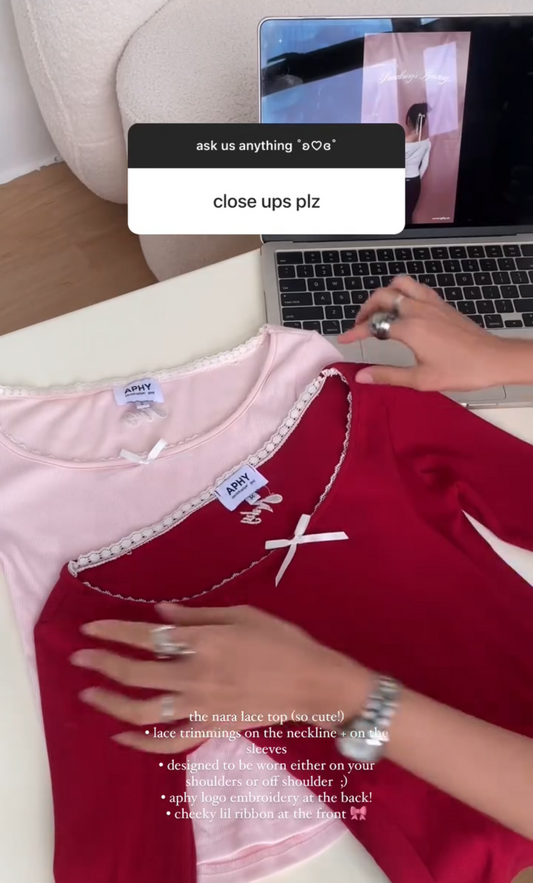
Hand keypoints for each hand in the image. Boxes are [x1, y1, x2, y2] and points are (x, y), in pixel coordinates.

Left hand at [71, 603, 369, 752]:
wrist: (313, 683)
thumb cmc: (281, 640)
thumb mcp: (241, 615)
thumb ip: (196, 617)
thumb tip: (158, 613)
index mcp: (203, 642)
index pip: (146, 636)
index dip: (114, 631)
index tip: (89, 628)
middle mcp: (194, 675)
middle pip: (136, 671)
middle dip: (102, 663)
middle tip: (79, 658)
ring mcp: (200, 707)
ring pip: (143, 711)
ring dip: (111, 703)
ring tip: (90, 694)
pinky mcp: (209, 729)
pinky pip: (169, 742)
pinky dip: (142, 743)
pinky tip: (121, 735)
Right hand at [339, 276, 510, 391]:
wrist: (493, 359)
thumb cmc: (460, 371)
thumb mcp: (420, 380)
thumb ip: (387, 376)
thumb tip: (361, 377)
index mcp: (410, 328)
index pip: (374, 325)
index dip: (355, 332)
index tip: (344, 338)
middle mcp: (418, 310)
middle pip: (382, 297)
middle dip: (366, 309)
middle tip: (359, 325)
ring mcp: (431, 304)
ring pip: (400, 284)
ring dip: (385, 293)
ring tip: (379, 310)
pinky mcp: (442, 304)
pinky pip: (417, 288)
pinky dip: (403, 292)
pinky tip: (403, 307)